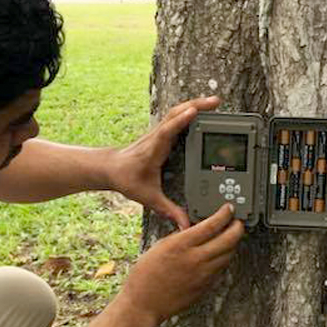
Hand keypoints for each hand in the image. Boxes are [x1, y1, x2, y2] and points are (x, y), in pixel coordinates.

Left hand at [108, 96, 220, 228]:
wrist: (110, 168)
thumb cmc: (127, 179)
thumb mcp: (148, 198)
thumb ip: (168, 211)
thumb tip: (185, 224)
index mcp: (154, 149)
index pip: (168, 131)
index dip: (181, 121)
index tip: (194, 112)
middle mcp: (157, 136)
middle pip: (176, 114)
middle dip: (197, 105)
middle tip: (216, 102)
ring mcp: (159, 131)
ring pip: (177, 111)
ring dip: (195, 104)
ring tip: (215, 102)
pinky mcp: (161, 131)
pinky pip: (176, 115)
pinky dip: (190, 109)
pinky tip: (202, 109)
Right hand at [118, 203, 243, 326]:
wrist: (144, 303)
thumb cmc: (146, 276)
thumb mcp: (160, 246)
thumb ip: (181, 237)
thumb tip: (197, 229)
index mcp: (182, 245)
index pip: (212, 225)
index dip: (225, 214)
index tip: (228, 209)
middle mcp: (196, 259)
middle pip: (229, 240)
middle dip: (237, 228)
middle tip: (237, 222)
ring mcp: (203, 275)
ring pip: (229, 255)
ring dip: (232, 243)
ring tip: (229, 237)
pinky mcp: (206, 287)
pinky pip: (221, 268)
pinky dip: (224, 258)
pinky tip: (219, 254)